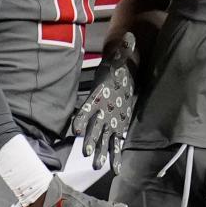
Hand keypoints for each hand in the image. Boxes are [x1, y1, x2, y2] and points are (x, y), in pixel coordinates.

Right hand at [74, 33, 138, 171]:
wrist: (122, 74)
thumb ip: (124, 49)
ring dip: (100, 153)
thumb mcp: (121, 56)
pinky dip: (115, 156)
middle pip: (93, 127)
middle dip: (90, 140)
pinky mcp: (118, 127)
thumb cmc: (119, 65)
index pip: (87, 108)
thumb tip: (128, 37)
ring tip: (98, 166)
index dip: (83, 118)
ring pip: (102, 140)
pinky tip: (116, 169)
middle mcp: (101, 111)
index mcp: (99, 96)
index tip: (77, 129)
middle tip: (86, 153)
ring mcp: (109, 121)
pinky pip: (115, 143)